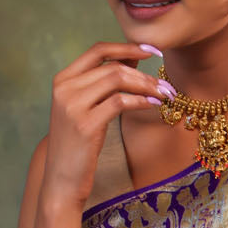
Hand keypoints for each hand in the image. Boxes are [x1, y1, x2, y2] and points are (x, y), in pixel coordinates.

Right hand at [40, 40, 171, 208]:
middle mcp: (64, 87)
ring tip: (165, 94)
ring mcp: (73, 105)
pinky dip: (141, 101)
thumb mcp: (87, 108)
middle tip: (166, 84)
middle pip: (112, 66)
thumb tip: (132, 57)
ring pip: (117, 79)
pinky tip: (153, 104)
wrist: (62, 180)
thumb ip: (104, 83)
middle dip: (144, 73)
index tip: (153, 51)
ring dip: (146, 85)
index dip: (127, 46)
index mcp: (63, 79)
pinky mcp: (85, 124)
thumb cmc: (78, 146)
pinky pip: (120, 102)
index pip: (98, 50)